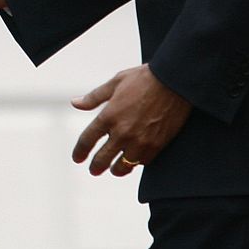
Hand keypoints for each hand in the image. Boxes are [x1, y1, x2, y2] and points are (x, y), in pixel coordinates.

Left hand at [70, 65, 190, 177]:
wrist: (174, 81)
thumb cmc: (144, 78)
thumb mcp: (115, 82)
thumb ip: (94, 97)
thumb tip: (74, 103)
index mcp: (109, 116)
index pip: (87, 140)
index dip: (79, 152)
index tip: (77, 158)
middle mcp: (122, 132)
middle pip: (102, 159)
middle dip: (96, 167)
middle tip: (94, 170)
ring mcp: (139, 141)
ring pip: (122, 166)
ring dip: (116, 169)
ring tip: (114, 169)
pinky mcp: (156, 146)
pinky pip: (141, 162)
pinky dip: (136, 163)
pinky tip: (134, 160)